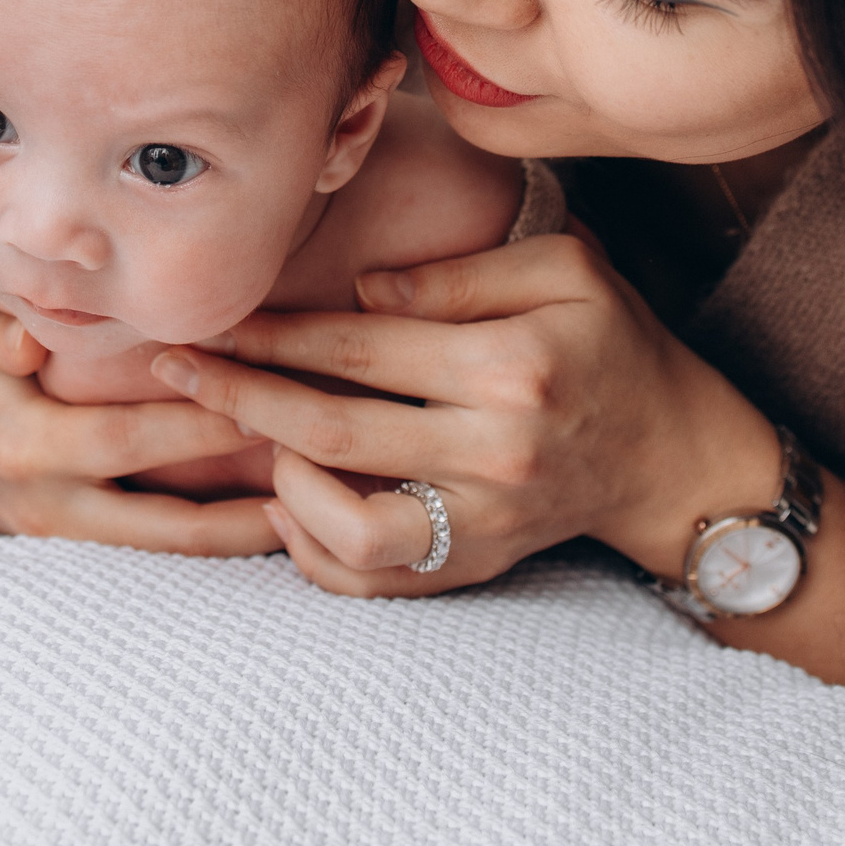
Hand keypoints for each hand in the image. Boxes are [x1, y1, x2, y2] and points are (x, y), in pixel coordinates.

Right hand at [0, 310, 283, 556]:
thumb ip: (3, 334)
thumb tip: (32, 333)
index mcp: (27, 447)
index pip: (124, 439)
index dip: (192, 427)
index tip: (258, 404)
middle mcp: (54, 507)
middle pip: (162, 518)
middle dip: (239, 502)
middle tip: (310, 477)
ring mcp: (74, 541)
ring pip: (168, 550)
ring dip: (238, 538)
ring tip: (310, 522)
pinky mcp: (92, 553)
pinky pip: (161, 552)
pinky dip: (213, 542)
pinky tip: (273, 530)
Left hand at [146, 232, 781, 596]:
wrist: (672, 454)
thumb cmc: (611, 343)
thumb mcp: (564, 269)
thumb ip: (460, 272)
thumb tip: (362, 292)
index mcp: (511, 366)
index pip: (359, 349)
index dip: (273, 333)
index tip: (210, 317)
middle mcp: (495, 453)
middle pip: (332, 432)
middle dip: (238, 397)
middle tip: (172, 368)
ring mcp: (484, 522)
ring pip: (346, 525)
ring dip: (276, 483)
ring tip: (245, 440)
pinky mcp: (476, 566)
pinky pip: (371, 576)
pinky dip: (313, 547)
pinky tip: (288, 499)